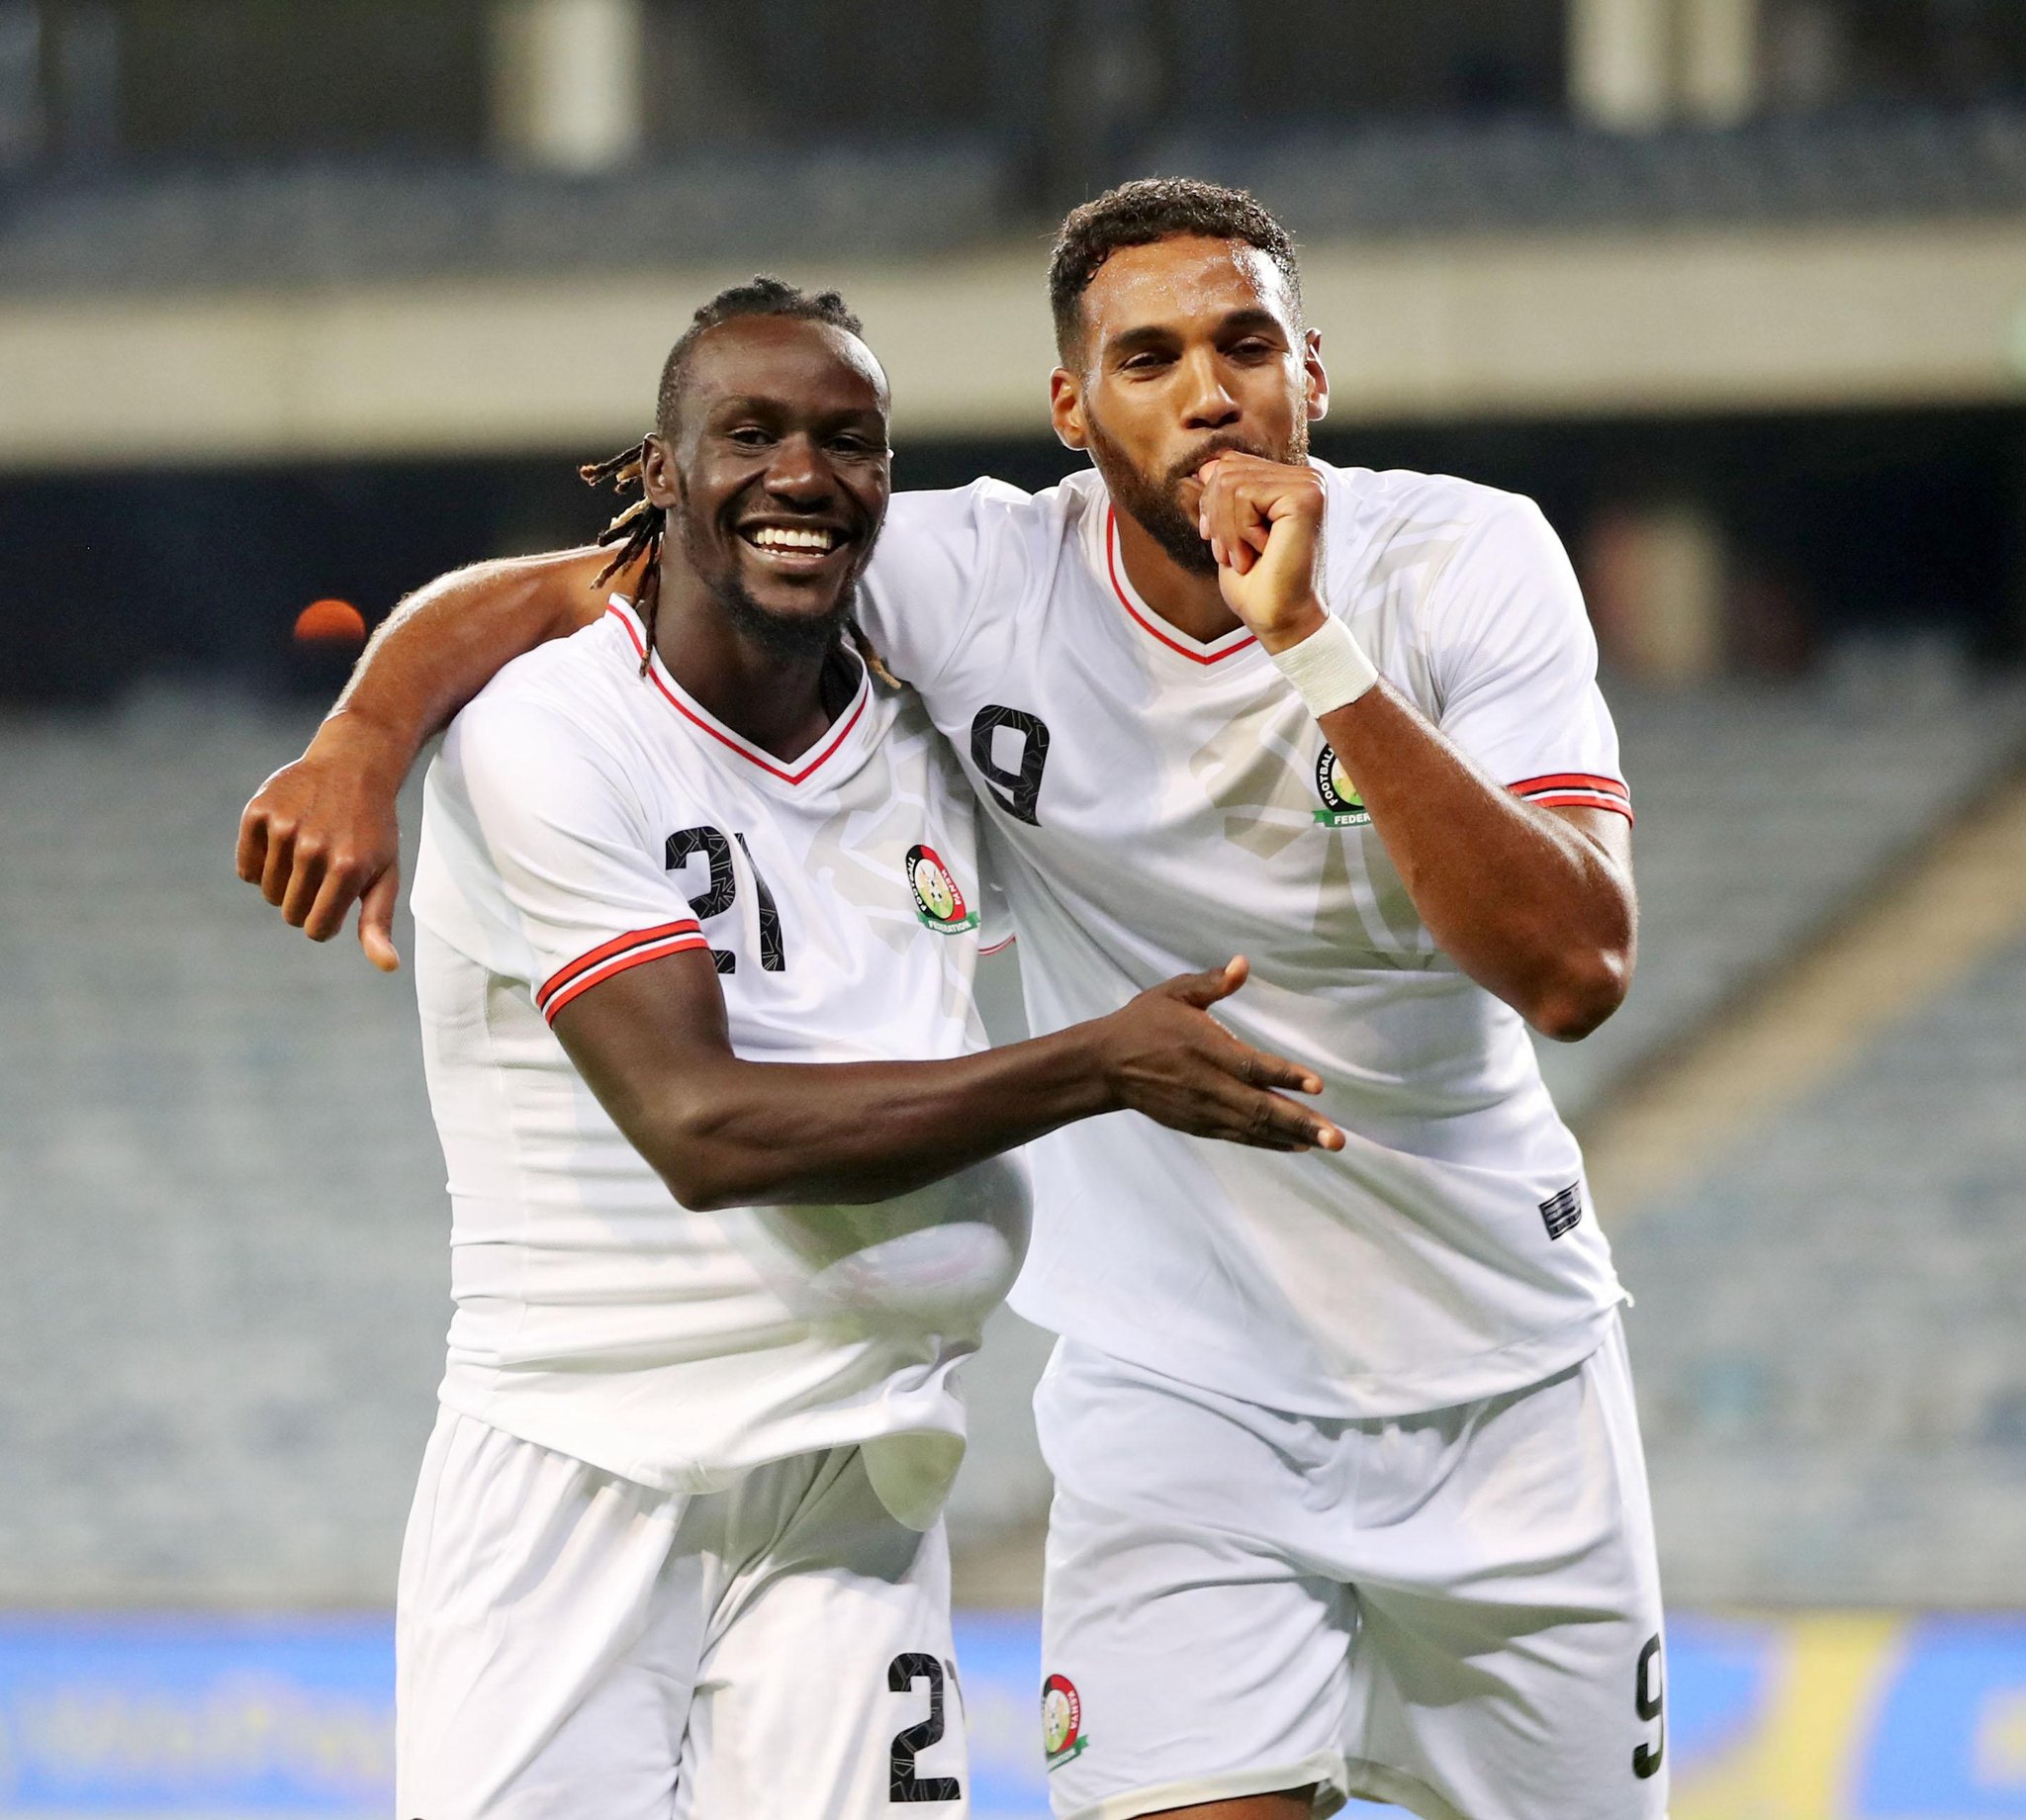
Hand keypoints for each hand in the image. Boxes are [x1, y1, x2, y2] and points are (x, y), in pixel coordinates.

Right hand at [236, 714, 406, 971]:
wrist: (354, 765)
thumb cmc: (373, 829)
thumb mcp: (385, 873)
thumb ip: (378, 922)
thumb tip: (387, 966)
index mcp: (348, 870)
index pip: (315, 930)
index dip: (324, 920)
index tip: (338, 897)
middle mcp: (313, 850)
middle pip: (289, 913)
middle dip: (305, 901)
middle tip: (325, 868)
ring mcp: (283, 829)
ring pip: (267, 892)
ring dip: (284, 881)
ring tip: (309, 848)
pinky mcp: (258, 813)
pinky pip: (246, 868)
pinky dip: (260, 863)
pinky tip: (284, 839)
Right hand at [1095, 957, 1344, 1152]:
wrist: (1106, 1065)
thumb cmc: (1143, 1023)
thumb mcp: (1173, 993)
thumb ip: (1211, 983)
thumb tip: (1243, 964)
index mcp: (1206, 1049)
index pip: (1253, 1066)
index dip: (1286, 1076)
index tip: (1317, 1085)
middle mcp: (1209, 1084)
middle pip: (1261, 1108)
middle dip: (1301, 1122)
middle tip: (1337, 1137)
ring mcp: (1204, 1109)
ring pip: (1254, 1127)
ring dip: (1292, 1136)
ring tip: (1326, 1143)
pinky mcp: (1198, 1124)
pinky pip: (1239, 1136)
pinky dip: (1268, 1142)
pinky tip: (1294, 1144)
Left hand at [1195, 453, 1328, 652]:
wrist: (1280, 621)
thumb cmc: (1256, 584)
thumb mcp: (1229, 531)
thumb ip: (1223, 495)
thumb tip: (1205, 465)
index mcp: (1289, 483)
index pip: (1229, 464)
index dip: (1211, 503)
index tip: (1219, 542)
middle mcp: (1305, 478)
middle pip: (1226, 468)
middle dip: (1216, 518)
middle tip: (1233, 555)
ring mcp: (1309, 484)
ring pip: (1230, 481)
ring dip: (1227, 530)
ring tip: (1246, 557)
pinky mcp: (1306, 496)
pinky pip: (1244, 494)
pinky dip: (1239, 531)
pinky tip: (1260, 552)